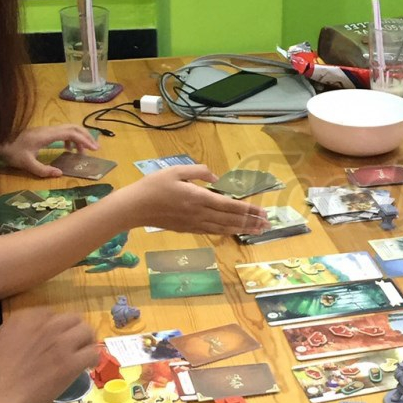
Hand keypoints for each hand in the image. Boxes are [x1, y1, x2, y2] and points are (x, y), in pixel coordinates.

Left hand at [0, 125, 98, 176]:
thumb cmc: (12, 152)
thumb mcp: (26, 164)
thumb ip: (43, 170)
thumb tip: (60, 173)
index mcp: (47, 135)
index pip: (71, 134)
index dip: (84, 140)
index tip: (94, 149)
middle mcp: (49, 130)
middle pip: (73, 127)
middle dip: (86, 137)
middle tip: (95, 149)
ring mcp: (47, 129)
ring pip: (69, 128)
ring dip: (79, 138)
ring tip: (82, 152)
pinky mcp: (44, 132)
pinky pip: (62, 132)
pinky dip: (71, 139)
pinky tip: (68, 150)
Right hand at [0, 309, 97, 402]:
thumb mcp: (0, 340)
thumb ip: (20, 332)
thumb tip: (34, 335)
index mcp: (26, 318)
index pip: (52, 314)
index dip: (57, 327)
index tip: (56, 338)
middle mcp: (46, 325)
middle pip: (73, 319)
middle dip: (75, 331)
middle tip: (75, 344)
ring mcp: (60, 343)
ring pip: (86, 332)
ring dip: (86, 342)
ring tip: (83, 353)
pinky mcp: (70, 363)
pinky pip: (92, 353)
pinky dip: (92, 359)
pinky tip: (87, 366)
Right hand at [117, 165, 268, 234]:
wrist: (135, 208)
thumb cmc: (153, 186)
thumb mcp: (175, 170)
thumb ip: (198, 172)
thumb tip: (216, 177)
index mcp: (198, 197)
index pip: (229, 205)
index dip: (247, 209)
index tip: (262, 211)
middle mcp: (199, 213)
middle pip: (230, 219)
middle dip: (250, 221)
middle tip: (267, 224)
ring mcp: (194, 224)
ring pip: (223, 228)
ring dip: (242, 229)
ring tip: (257, 231)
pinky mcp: (188, 230)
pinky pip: (212, 231)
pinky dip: (226, 232)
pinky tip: (234, 231)